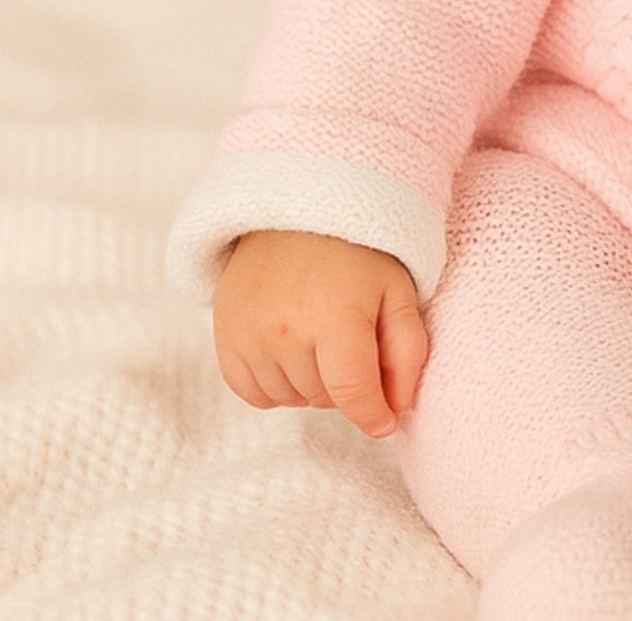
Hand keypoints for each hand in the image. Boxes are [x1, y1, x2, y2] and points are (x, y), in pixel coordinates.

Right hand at [213, 229, 428, 439]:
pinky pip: (255, 395)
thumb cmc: (358, 251)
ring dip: (312, 383)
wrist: (296, 211)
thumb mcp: (397, 290)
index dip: (373, 414)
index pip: (353, 393)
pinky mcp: (225, 340)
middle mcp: (286, 331)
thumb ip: (407, 352)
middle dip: (345, 383)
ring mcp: (250, 337)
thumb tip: (396, 409)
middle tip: (351, 341)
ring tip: (320, 336)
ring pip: (291, 399)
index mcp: (336, 315)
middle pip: (324, 398)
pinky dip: (277, 385)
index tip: (384, 421)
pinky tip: (291, 348)